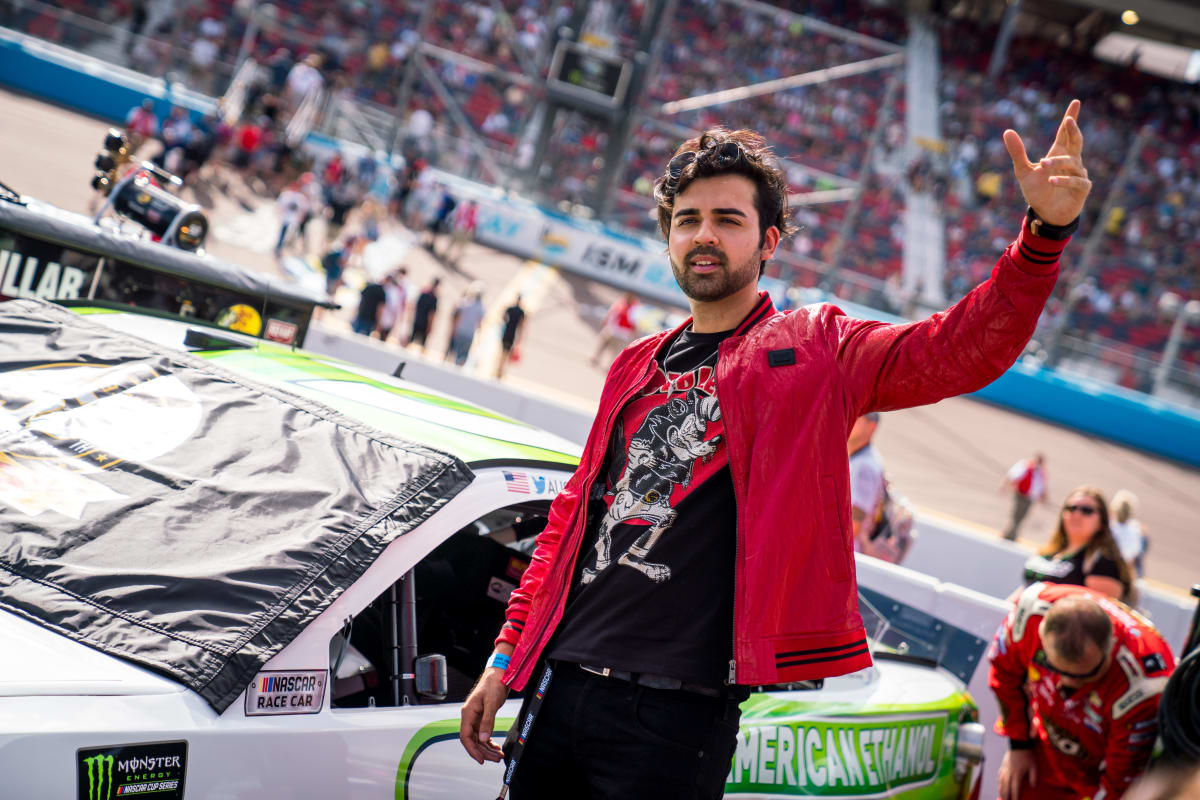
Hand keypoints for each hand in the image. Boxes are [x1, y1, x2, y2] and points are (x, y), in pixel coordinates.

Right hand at [459, 665, 510, 763]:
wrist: (499, 673)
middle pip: (473, 740)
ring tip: (499, 755)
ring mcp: (476, 717)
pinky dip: (490, 741)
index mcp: (468, 713)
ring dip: (488, 748)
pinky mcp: (483, 717)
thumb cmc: (493, 684)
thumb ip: (487, 721)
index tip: (481, 759)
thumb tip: (484, 739)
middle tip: (497, 758)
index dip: (472, 750)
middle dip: (484, 751)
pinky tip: (496, 746)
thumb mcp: (492, 703)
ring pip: (479, 738)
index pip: (465, 736)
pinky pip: (483, 733)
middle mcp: (470, 716)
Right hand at [997, 748, 1037, 799]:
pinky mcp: (1003, 766)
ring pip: (1001, 783)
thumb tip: (1033, 787)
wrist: (1019, 744)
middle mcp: (1009, 774)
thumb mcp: (1034, 767)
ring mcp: (1005, 770)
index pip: (1015, 789)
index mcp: (1017, 775)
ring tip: (1002, 797)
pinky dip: (999, 782)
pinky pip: (999, 776)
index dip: (1015, 797)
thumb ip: (1034, 778)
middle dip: (1006, 796)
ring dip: (1001, 791)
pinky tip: (999, 785)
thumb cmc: (1028, 756)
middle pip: (1006, 788)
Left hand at [1003, 99, 1091, 225]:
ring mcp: (1078, 174)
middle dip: (1073, 130)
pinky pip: (1076, 181)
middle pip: (1075, 141)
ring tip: (1043, 164)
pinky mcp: (1081, 189)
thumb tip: (1007, 131)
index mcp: (1058, 154)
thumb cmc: (1037, 191)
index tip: (1075, 102)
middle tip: (1068, 121)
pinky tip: (1051, 181)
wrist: (1044, 214)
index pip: (1065, 133)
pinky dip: (1064, 180)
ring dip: (1058, 162)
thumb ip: (1017, 152)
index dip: (1071, 118)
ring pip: (1073, 162)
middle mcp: (1071, 161)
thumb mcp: (1023, 171)